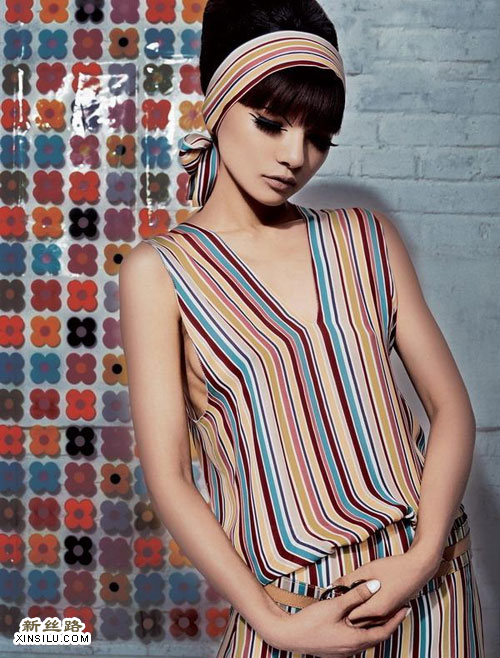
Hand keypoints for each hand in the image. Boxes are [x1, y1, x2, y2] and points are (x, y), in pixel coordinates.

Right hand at [266, 579, 409, 656]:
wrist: (289, 636)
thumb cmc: (311, 622)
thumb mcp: (335, 606)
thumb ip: (356, 595)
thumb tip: (376, 585)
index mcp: (355, 640)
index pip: (383, 631)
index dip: (396, 620)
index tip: (406, 609)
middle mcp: (352, 649)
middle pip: (376, 636)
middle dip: (388, 622)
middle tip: (398, 609)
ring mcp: (343, 651)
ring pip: (366, 638)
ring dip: (375, 626)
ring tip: (383, 612)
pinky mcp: (335, 649)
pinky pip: (356, 639)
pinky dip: (363, 629)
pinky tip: (360, 620)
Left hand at [331, 550, 438, 628]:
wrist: (419, 568)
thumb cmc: (394, 567)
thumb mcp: (368, 570)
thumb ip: (349, 579)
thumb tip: (334, 585)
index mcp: (375, 608)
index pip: (350, 618)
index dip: (342, 608)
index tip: (337, 597)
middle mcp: (382, 616)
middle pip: (358, 621)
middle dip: (348, 611)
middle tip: (342, 596)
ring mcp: (388, 615)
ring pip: (367, 620)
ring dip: (358, 610)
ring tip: (351, 594)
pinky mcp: (392, 611)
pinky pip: (375, 616)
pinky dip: (367, 609)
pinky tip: (364, 596)